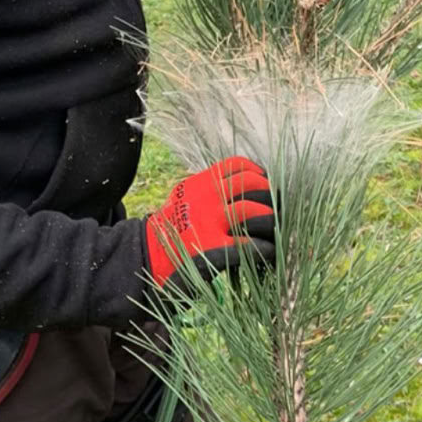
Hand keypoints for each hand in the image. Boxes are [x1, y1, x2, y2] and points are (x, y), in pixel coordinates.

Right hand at [144, 156, 274, 286]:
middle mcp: (206, 197)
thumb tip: (244, 192)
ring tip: (275, 232)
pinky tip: (268, 252)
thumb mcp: (185, 200)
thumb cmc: (170, 232)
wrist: (144, 256)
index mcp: (201, 183)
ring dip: (270, 221)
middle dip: (271, 198)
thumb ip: (209, 192)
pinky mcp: (212, 248)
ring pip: (254, 211)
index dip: (259, 174)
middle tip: (277, 212)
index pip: (237, 166)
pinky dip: (263, 247)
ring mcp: (209, 221)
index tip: (266, 187)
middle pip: (252, 186)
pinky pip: (248, 244)